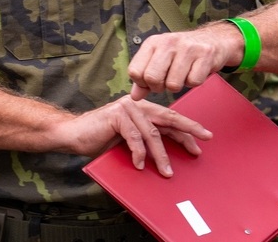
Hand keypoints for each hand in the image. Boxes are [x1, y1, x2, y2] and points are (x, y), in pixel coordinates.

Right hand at [54, 95, 211, 175]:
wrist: (73, 134)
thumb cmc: (100, 139)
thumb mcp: (129, 139)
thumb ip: (146, 139)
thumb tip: (169, 154)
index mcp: (144, 108)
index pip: (171, 118)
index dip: (188, 128)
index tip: (204, 137)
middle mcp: (138, 104)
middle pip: (169, 118)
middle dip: (189, 130)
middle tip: (202, 142)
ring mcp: (127, 108)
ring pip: (152, 133)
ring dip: (160, 155)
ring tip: (166, 172)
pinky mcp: (116, 116)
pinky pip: (134, 137)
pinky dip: (138, 153)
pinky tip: (139, 165)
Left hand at [128, 26, 237, 97]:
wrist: (214, 39)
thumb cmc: (183, 52)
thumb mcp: (160, 60)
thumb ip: (145, 78)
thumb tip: (135, 96)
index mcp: (153, 42)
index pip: (134, 71)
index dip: (143, 83)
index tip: (153, 80)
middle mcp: (168, 42)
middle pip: (152, 79)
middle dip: (160, 87)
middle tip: (168, 81)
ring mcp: (187, 47)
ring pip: (173, 84)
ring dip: (179, 86)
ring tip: (183, 74)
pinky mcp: (205, 54)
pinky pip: (193, 82)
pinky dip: (194, 82)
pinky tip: (195, 71)